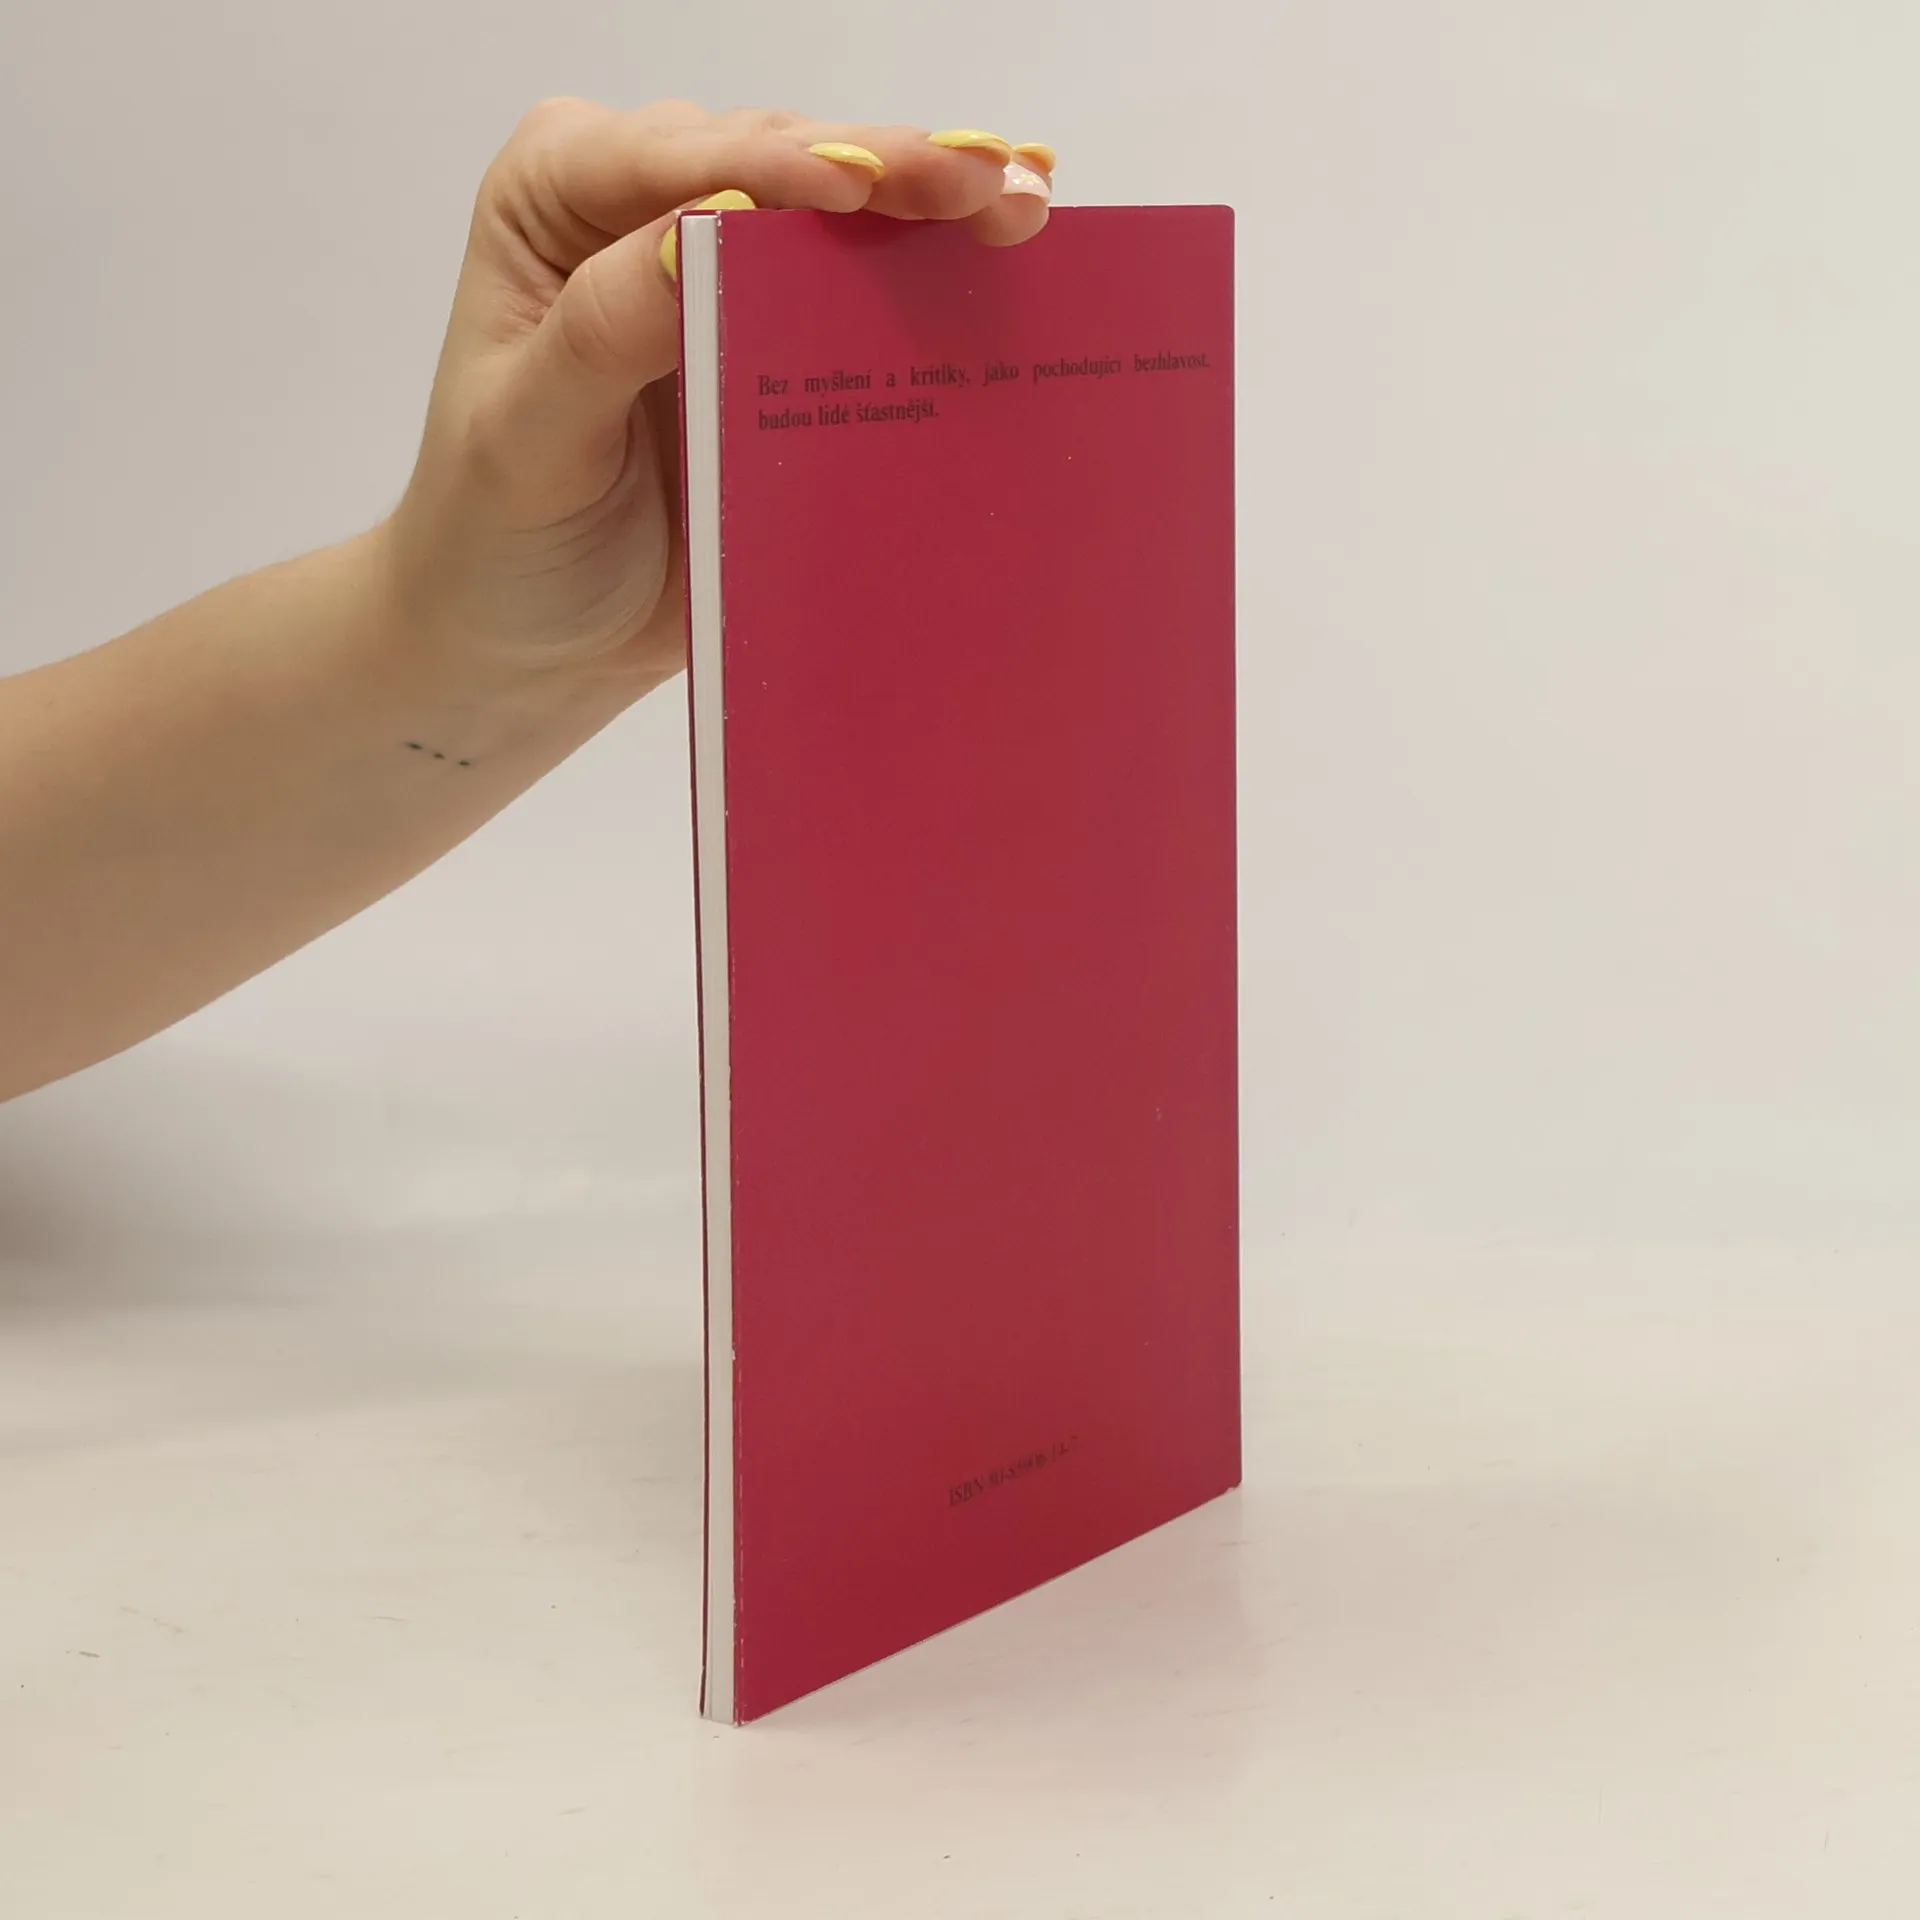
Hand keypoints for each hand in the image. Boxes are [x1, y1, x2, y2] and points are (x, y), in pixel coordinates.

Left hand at [381, 100, 1055, 697]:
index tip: (865, 184)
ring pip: (838, 213)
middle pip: (779, 164)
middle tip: (994, 182)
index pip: (681, 160)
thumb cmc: (499, 540)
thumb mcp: (528, 438)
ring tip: (1025, 203)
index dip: (778, 163)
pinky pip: (861, 295)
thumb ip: (606, 330)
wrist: (530, 641)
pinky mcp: (779, 342)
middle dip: (890, 169)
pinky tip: (1003, 253)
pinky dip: (932, 276)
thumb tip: (710, 228)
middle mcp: (640, 204)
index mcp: (558, 196)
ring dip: (933, 206)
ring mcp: (721, 269)